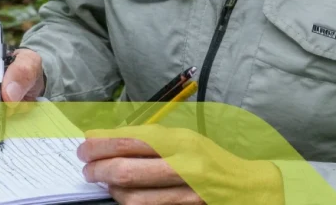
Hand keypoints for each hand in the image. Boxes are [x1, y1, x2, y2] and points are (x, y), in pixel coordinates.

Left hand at [77, 125, 283, 204]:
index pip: (130, 139)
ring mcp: (187, 192)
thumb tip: (103, 137)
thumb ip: (147, 139)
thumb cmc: (211, 160)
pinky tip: (123, 196)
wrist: (251, 187)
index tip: (85, 147)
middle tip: (87, 169)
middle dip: (98, 169)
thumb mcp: (183, 140)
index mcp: (181, 140)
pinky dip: (128, 204)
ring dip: (110, 190)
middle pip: (126, 169)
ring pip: (132, 197)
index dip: (100, 144)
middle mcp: (184, 164)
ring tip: (104, 183)